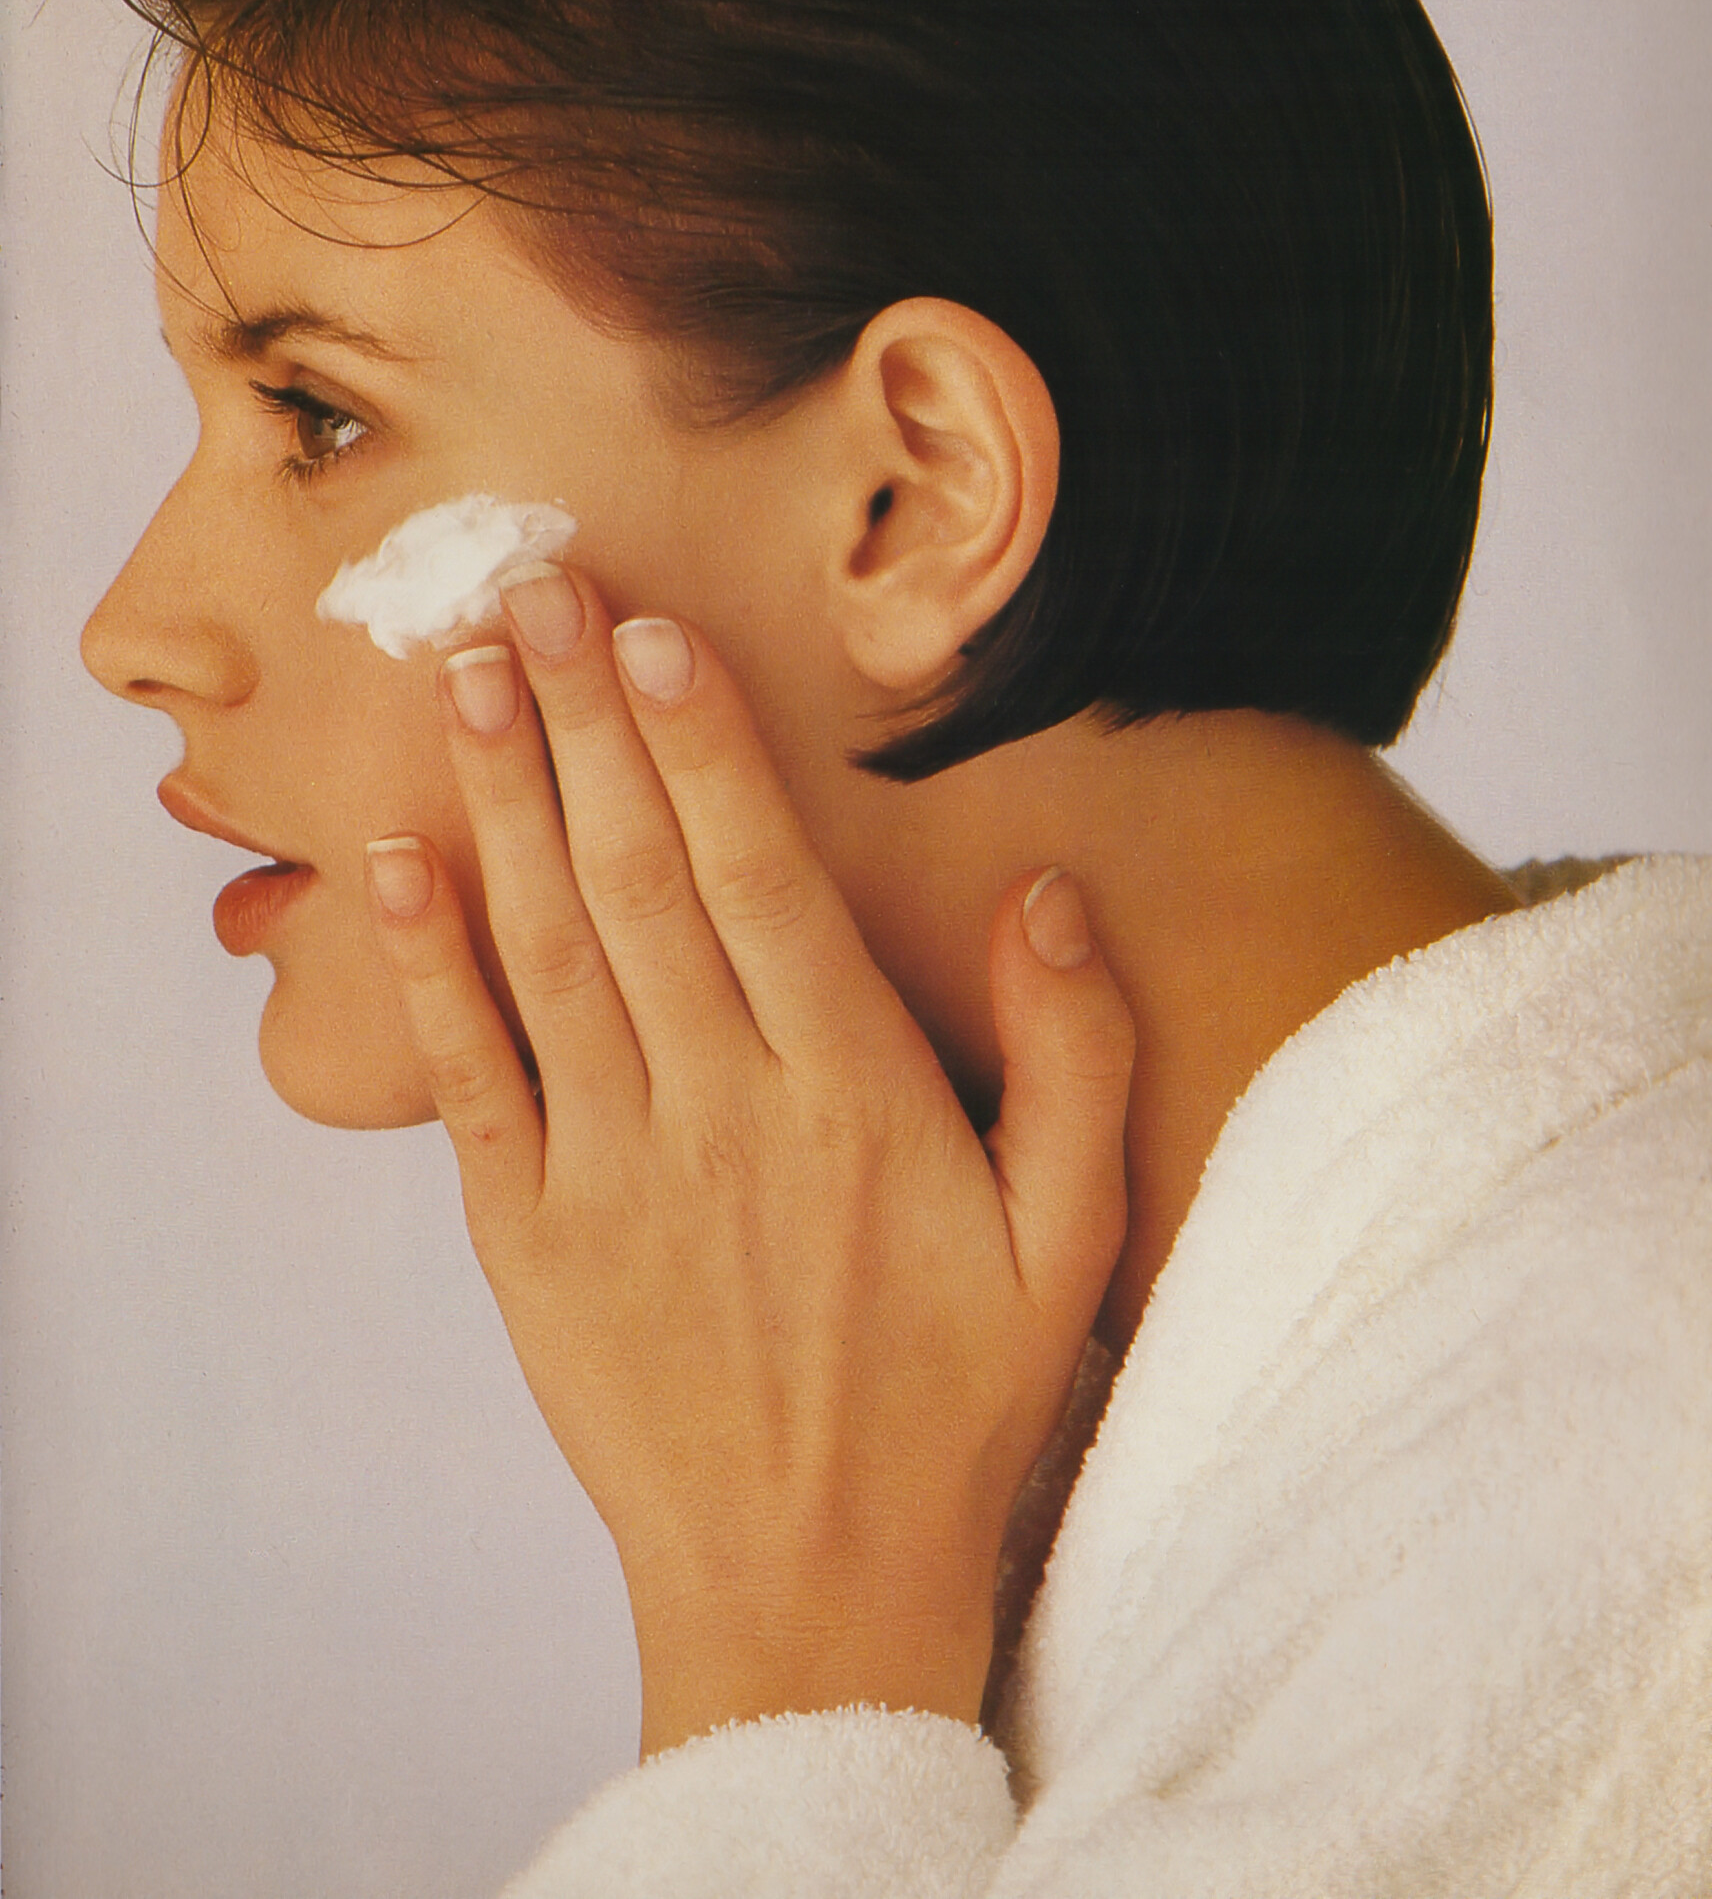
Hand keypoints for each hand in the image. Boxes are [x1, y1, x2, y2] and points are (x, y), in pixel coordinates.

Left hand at [364, 561, 1133, 1755]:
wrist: (812, 1590)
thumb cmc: (955, 1409)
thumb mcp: (1072, 1241)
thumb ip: (1074, 1055)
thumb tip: (1045, 890)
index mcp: (856, 1095)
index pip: (762, 877)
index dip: (702, 744)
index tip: (652, 631)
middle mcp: (724, 1110)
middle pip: (639, 876)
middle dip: (584, 718)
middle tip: (532, 584)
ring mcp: (614, 1170)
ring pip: (547, 946)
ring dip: (502, 800)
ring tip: (466, 673)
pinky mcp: (531, 1237)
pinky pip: (471, 1076)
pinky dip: (425, 965)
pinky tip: (391, 862)